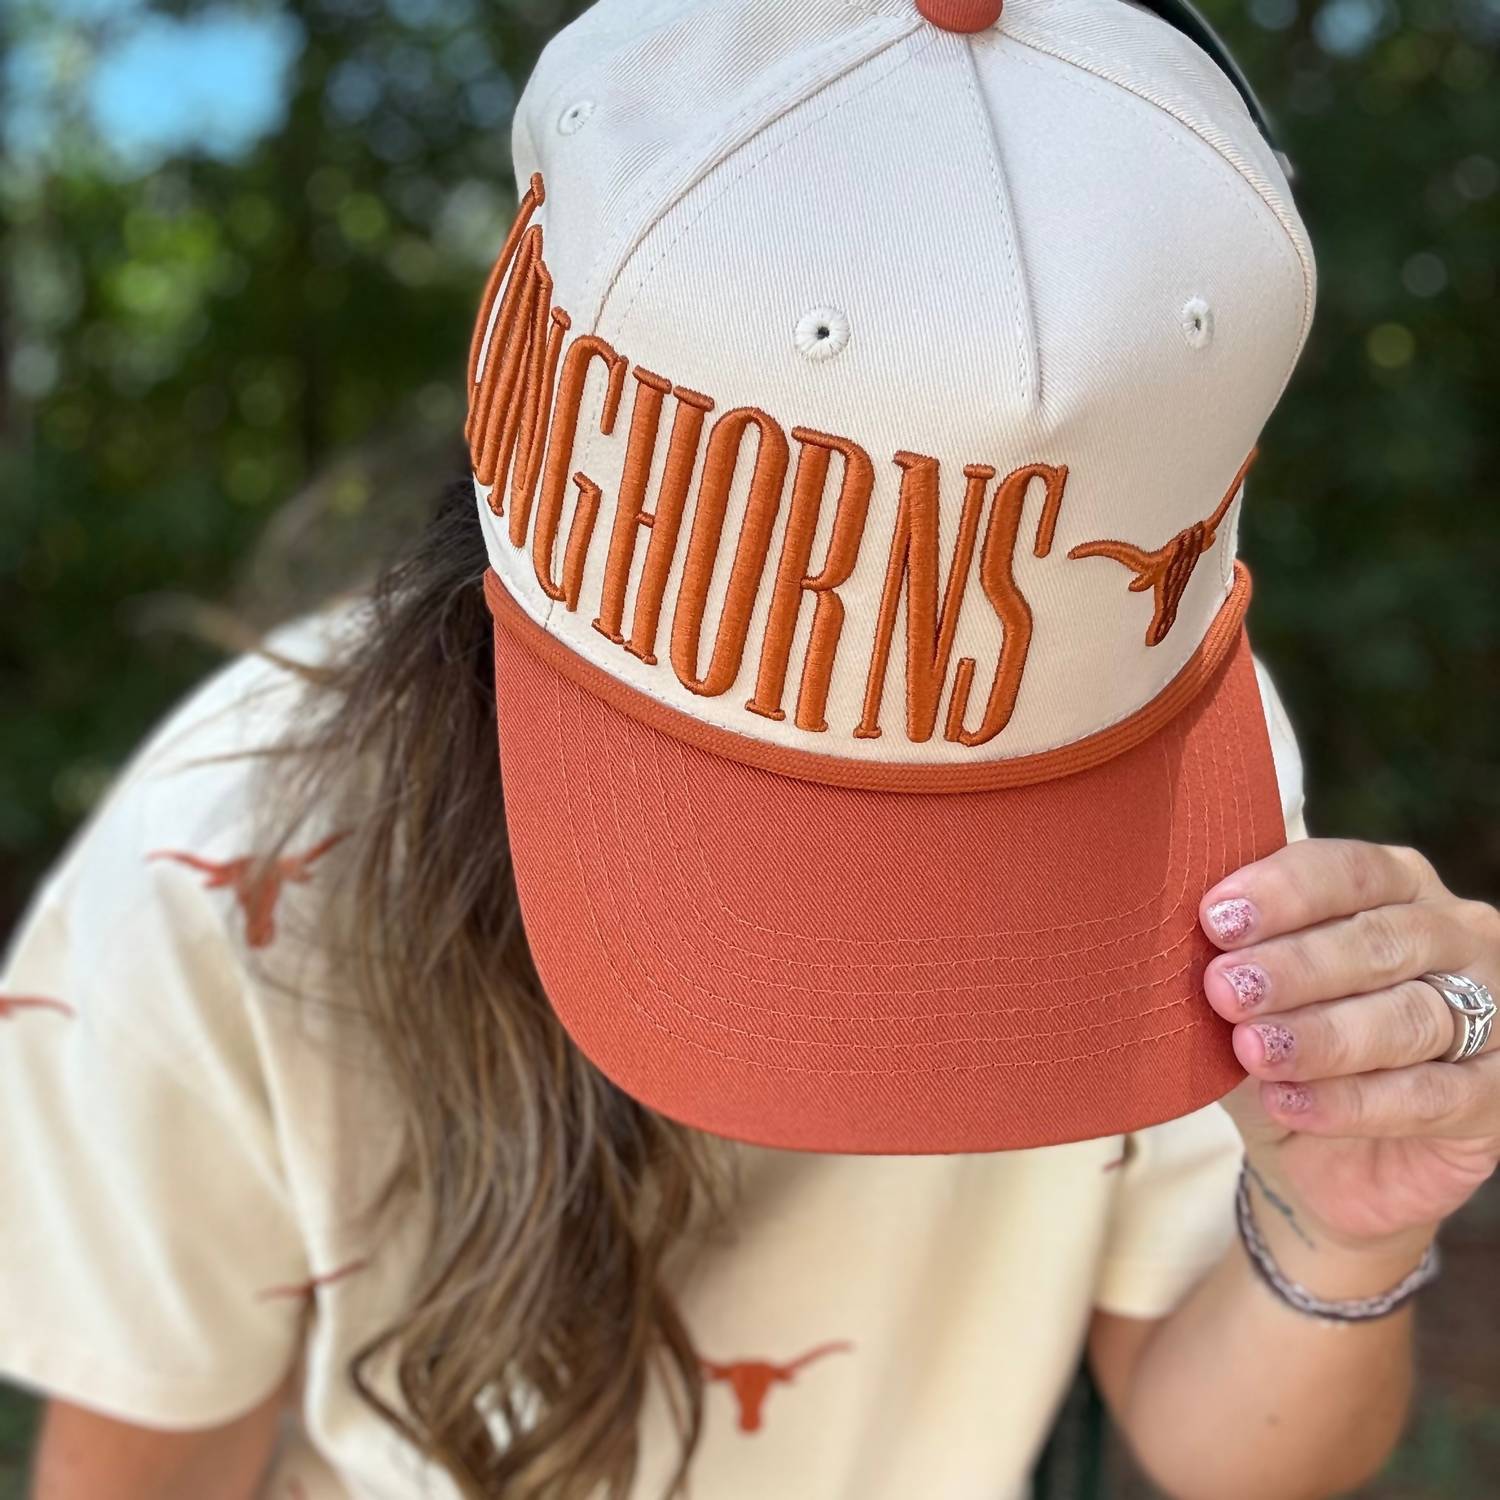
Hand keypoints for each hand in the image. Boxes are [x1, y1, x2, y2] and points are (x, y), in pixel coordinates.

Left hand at [1199, 837, 1499, 1249]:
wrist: (1321, 1159)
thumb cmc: (1281, 1041)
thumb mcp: (1245, 995)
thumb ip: (1228, 956)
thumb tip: (1161, 933)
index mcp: (1394, 886)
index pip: (1349, 871)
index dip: (1284, 891)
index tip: (1215, 918)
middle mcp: (1454, 937)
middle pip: (1381, 940)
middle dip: (1296, 965)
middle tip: (1224, 989)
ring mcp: (1491, 1015)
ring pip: (1411, 1017)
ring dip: (1323, 1034)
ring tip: (1251, 1050)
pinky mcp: (1493, 1097)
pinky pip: (1429, 1096)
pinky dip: (1353, 1103)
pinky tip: (1289, 1104)